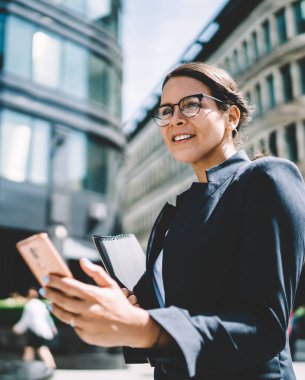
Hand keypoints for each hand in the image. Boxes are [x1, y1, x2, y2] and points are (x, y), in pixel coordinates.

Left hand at [43, 259, 157, 347]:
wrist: (131, 327)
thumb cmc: (120, 303)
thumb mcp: (111, 284)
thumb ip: (96, 272)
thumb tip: (82, 260)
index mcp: (93, 294)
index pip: (69, 286)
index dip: (56, 281)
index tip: (47, 278)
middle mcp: (88, 309)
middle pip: (62, 300)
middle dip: (50, 293)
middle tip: (43, 289)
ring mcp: (86, 324)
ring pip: (64, 315)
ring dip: (54, 307)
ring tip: (49, 303)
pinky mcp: (86, 335)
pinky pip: (73, 326)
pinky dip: (69, 319)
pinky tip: (67, 314)